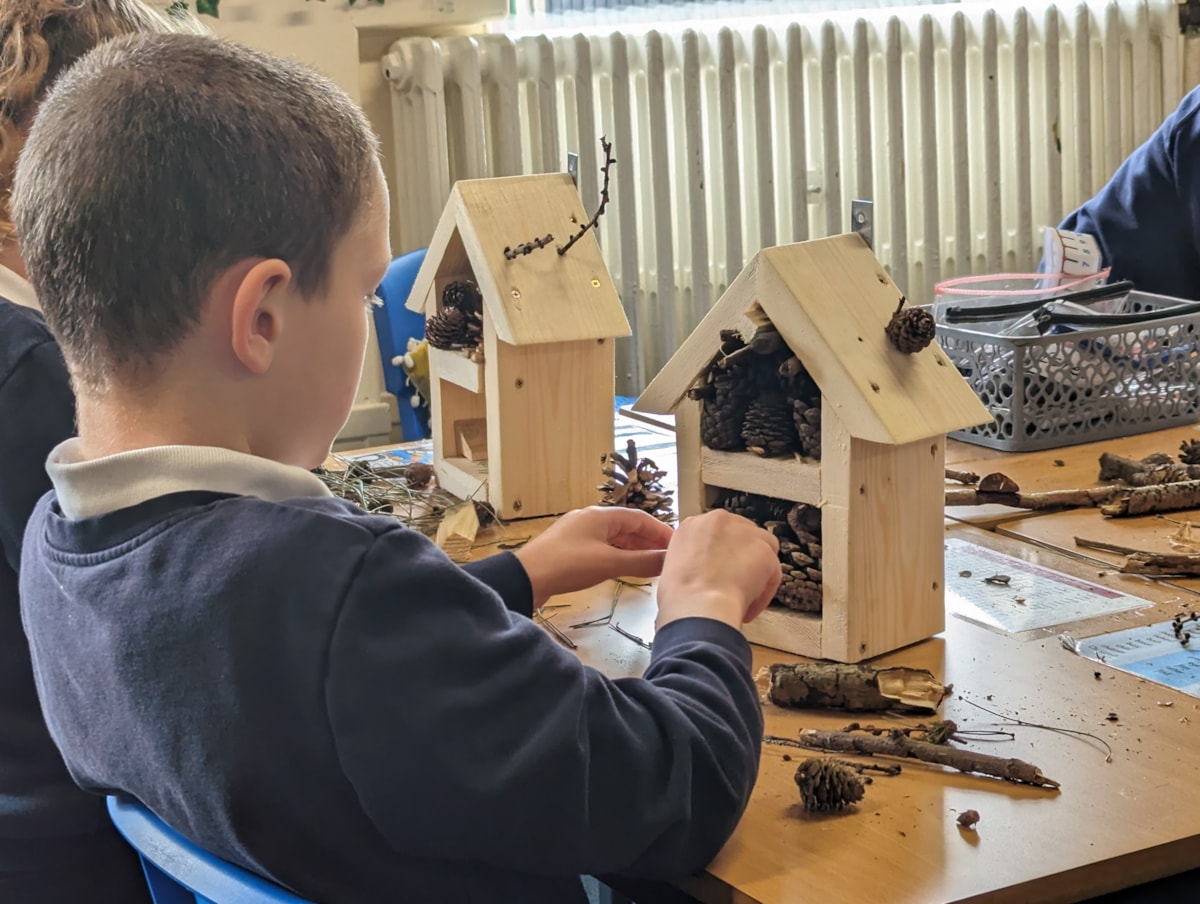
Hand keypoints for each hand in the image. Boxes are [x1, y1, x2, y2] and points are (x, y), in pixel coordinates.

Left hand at [514, 507, 673, 607]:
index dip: (661, 532)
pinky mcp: (568, 548)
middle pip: (627, 526)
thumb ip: (641, 562)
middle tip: (667, 558)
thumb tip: (669, 560)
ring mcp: (578, 532)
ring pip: (614, 538)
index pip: (640, 518)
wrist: (525, 578)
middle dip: (648, 541)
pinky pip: (601, 547)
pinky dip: (617, 555)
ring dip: (633, 549)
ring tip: (650, 565)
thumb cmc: (568, 565)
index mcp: (601, 515)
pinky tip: (623, 569)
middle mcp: (590, 518)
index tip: (677, 546)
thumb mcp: (609, 564)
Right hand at [655, 509, 780, 631]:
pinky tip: (749, 606)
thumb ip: (692, 558)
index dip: (722, 554)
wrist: (698, 603)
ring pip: (763, 548)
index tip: (721, 571)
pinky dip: (764, 591)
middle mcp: (720, 520)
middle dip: (743, 558)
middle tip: (736, 583)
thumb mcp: (673, 567)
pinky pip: (772, 571)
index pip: (718, 532)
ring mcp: (745, 531)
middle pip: (742, 535)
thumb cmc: (682, 595)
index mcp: (694, 524)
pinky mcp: (764, 549)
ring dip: (758, 571)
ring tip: (745, 595)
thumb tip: (704, 569)